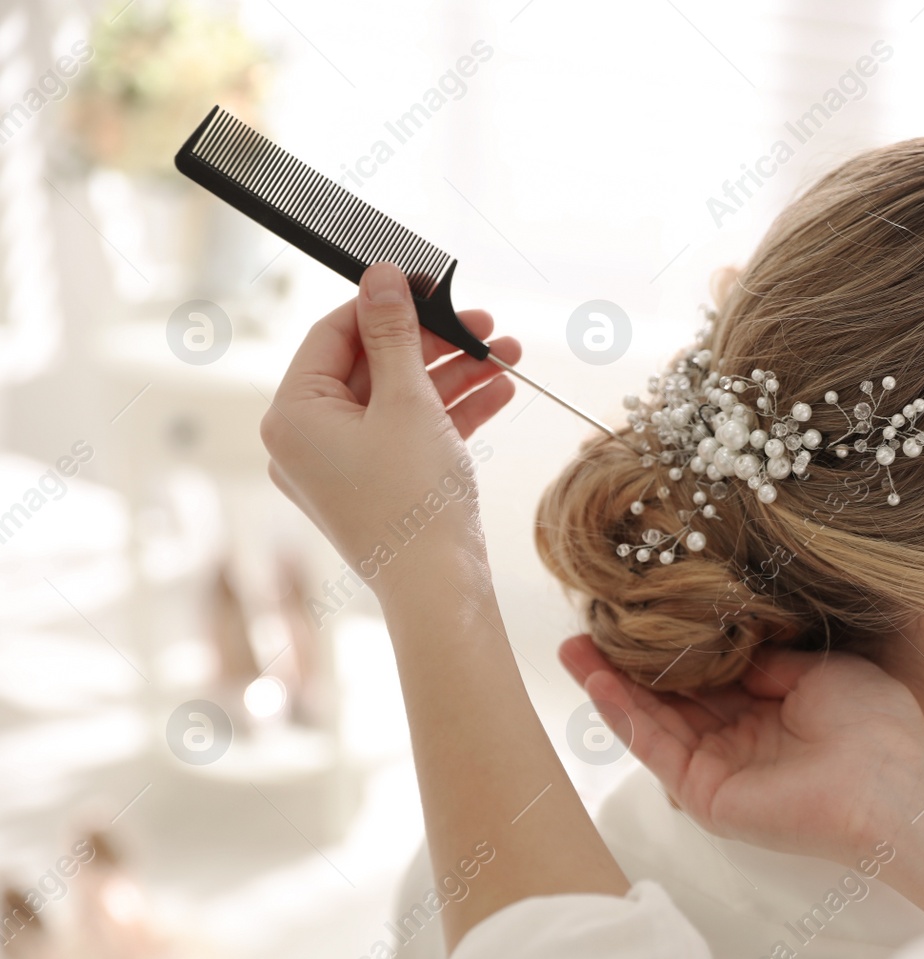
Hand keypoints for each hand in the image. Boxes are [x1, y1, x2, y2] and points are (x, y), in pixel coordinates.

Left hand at [261, 263, 519, 599]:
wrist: (439, 589)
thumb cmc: (414, 503)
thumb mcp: (408, 401)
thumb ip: (394, 334)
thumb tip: (382, 279)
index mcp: (293, 416)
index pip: (333, 334)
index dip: (385, 304)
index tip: (427, 285)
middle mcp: (306, 441)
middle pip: (371, 366)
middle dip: (435, 344)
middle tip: (483, 323)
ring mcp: (341, 467)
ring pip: (398, 400)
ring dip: (454, 375)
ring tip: (506, 355)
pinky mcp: (375, 487)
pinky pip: (408, 434)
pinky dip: (449, 413)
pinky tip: (498, 392)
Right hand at [559, 636, 923, 867]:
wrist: (889, 776)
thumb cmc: (872, 720)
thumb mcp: (816, 668)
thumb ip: (764, 659)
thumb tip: (726, 638)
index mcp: (775, 712)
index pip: (709, 679)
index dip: (672, 650)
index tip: (636, 617)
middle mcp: (743, 743)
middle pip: (672, 700)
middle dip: (627, 666)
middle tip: (585, 630)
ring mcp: (722, 771)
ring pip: (654, 724)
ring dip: (611, 688)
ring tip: (573, 649)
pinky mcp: (707, 796)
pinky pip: (658, 751)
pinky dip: (625, 717)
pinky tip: (598, 683)